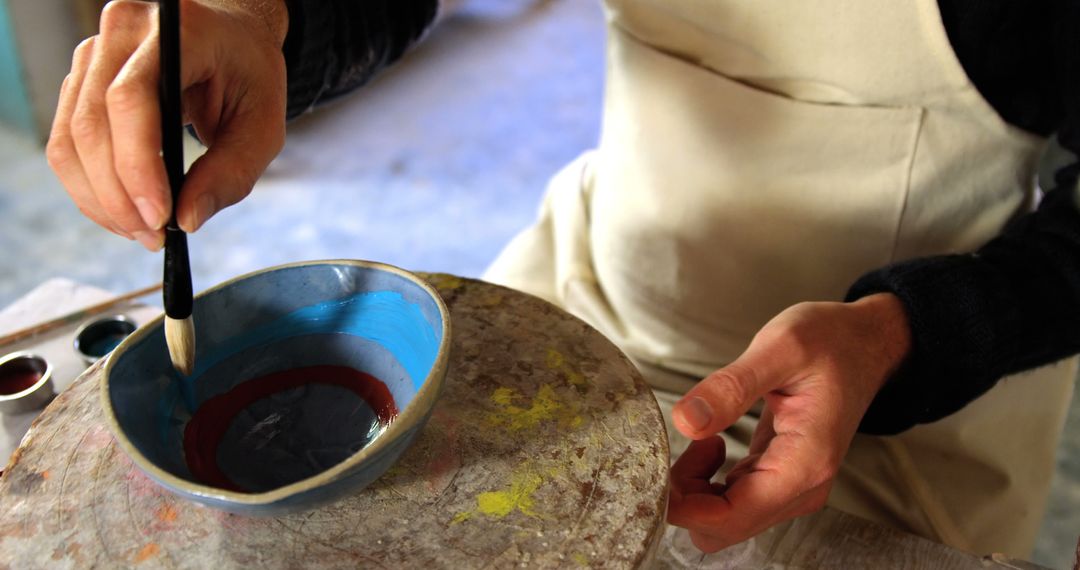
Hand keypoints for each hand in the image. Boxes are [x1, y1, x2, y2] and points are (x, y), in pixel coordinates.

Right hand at [46, 0, 288, 249]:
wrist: (230, 41)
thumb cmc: (250, 78)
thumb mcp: (264, 126)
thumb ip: (232, 172)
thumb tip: (187, 220)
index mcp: (177, 32)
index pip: (132, 97)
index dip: (137, 164)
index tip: (159, 216)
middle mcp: (123, 33)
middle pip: (93, 123)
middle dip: (118, 195)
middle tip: (153, 236)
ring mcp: (94, 54)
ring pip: (71, 138)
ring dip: (100, 199)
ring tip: (142, 232)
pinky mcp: (80, 81)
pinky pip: (68, 143)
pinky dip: (91, 188)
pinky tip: (124, 214)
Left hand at [666, 293, 910, 552]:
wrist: (867, 342)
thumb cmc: (831, 340)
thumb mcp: (780, 348)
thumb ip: (731, 387)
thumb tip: (684, 421)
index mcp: (803, 464)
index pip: (729, 518)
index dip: (682, 505)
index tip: (658, 468)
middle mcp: (801, 488)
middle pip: (722, 528)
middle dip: (685, 498)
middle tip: (678, 445)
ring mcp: (792, 487)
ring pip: (723, 518)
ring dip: (696, 488)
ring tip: (701, 436)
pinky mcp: (780, 477)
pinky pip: (731, 500)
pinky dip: (708, 481)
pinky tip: (711, 441)